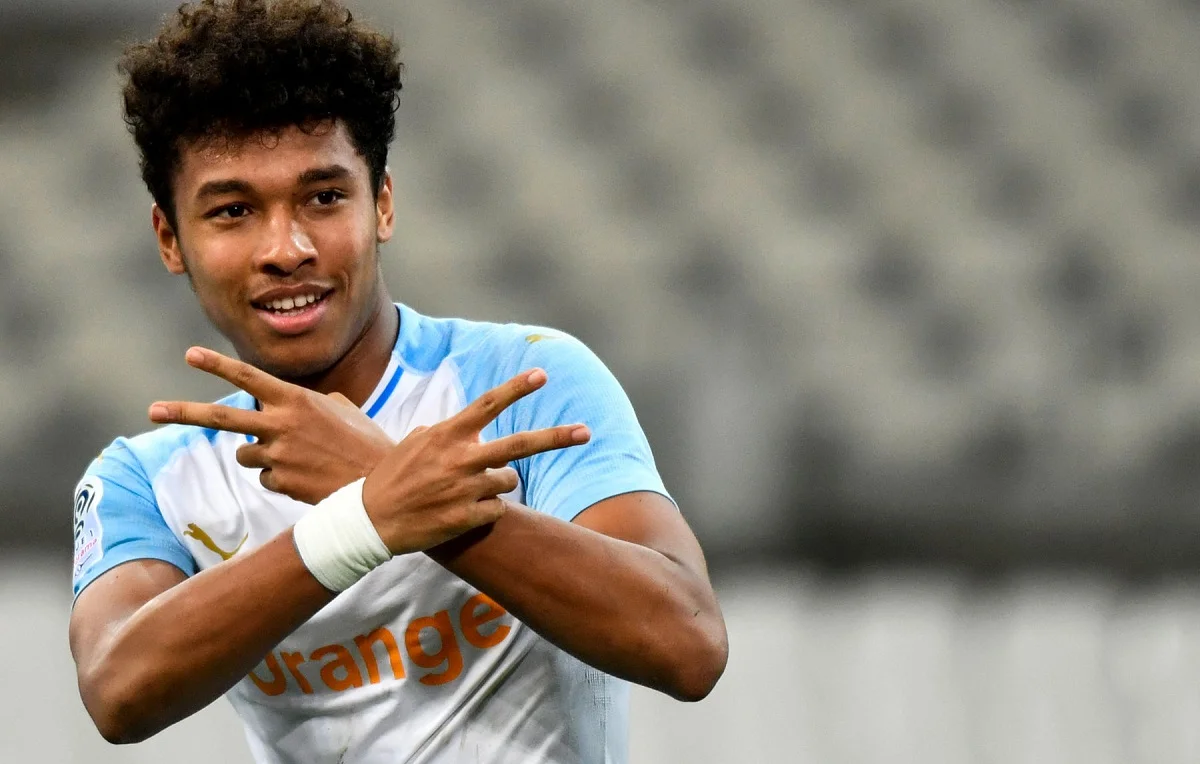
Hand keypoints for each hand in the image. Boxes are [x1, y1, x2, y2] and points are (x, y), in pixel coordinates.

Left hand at [149, 347, 393, 503]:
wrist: (378, 486)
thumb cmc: (366, 444)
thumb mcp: (344, 410)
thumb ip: (315, 402)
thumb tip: (302, 404)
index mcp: (297, 400)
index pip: (248, 376)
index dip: (217, 365)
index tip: (190, 355)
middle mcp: (280, 424)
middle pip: (221, 417)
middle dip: (183, 412)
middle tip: (153, 409)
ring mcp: (277, 454)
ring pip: (245, 454)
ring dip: (262, 456)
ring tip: (299, 460)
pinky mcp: (278, 481)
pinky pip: (266, 478)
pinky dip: (282, 478)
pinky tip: (308, 479)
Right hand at [362, 368, 590, 554]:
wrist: (369, 521)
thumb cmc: (391, 478)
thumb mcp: (413, 443)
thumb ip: (444, 432)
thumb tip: (465, 424)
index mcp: (447, 435)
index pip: (488, 404)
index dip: (517, 388)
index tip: (542, 375)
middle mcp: (460, 459)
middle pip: (519, 445)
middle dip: (556, 437)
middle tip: (586, 432)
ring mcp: (465, 489)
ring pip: (508, 480)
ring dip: (499, 483)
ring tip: (468, 490)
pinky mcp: (467, 518)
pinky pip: (497, 510)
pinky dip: (487, 510)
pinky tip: (462, 511)